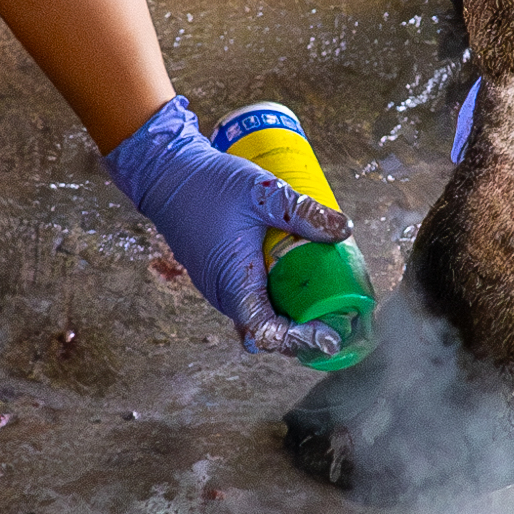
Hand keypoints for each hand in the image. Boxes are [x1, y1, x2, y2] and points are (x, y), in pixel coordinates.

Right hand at [105, 98, 352, 352]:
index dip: (300, 339)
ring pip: (258, 319)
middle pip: (266, 334)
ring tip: (325, 302)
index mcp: (233, 283)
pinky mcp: (220, 276)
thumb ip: (303, 212)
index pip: (267, 334)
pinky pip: (250, 301)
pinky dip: (275, 302)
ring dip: (289, 318)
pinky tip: (297, 281)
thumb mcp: (263, 193)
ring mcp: (219, 288)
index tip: (331, 332)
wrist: (168, 174)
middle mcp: (224, 294)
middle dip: (302, 334)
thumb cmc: (210, 184)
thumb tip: (345, 229)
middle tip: (338, 320)